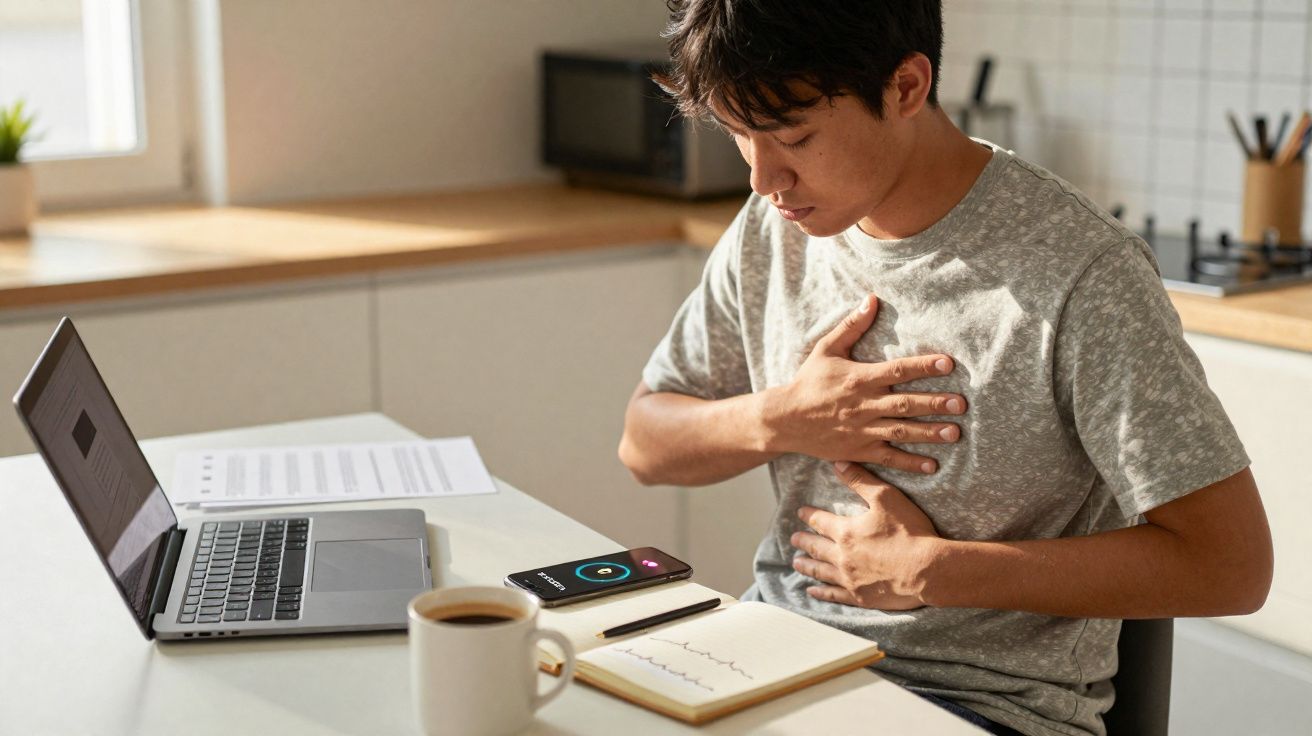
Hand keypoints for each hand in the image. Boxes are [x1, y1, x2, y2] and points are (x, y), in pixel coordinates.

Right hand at [763, 294, 965, 473]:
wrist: (785, 419)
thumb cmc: (808, 381)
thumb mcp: (826, 349)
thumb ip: (852, 326)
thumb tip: (872, 299)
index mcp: (859, 379)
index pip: (898, 370)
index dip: (924, 366)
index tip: (948, 363)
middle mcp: (864, 405)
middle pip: (905, 403)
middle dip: (935, 403)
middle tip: (961, 404)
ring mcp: (862, 430)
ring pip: (902, 431)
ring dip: (929, 433)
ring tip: (955, 433)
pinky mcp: (859, 450)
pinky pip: (888, 457)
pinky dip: (910, 463)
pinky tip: (932, 466)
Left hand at [790, 461, 942, 609]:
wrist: (926, 570)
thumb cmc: (909, 532)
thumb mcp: (886, 498)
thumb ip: (860, 481)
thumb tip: (838, 464)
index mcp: (846, 531)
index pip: (821, 521)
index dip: (810, 516)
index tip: (800, 513)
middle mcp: (842, 556)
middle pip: (817, 547)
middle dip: (804, 541)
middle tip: (793, 539)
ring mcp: (849, 579)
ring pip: (821, 571)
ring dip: (808, 566)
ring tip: (797, 564)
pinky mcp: (860, 597)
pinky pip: (834, 595)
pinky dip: (821, 593)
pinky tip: (813, 592)